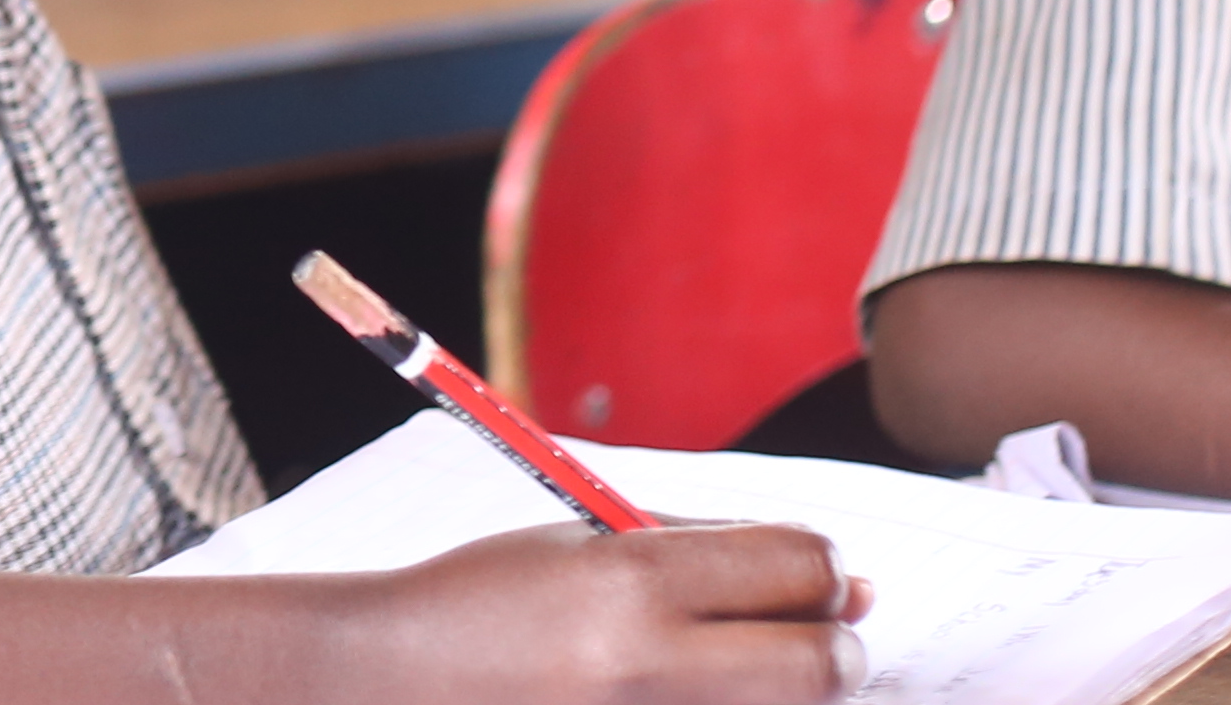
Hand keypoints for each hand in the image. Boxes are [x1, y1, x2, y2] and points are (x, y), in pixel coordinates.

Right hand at [345, 523, 863, 702]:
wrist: (384, 684)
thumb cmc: (482, 604)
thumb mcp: (582, 541)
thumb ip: (706, 548)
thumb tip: (845, 581)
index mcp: (631, 579)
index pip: (801, 565)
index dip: (825, 569)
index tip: (819, 580)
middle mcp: (646, 665)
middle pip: (822, 665)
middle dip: (834, 649)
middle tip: (812, 643)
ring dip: (783, 696)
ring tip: (726, 674)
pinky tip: (683, 699)